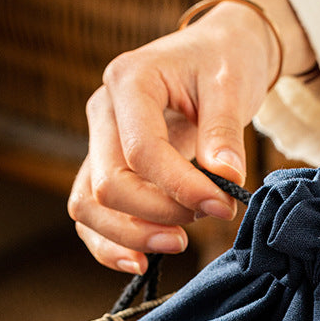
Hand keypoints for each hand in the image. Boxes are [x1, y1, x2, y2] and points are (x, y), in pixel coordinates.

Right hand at [68, 0, 314, 273]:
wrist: (215, 56)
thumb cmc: (223, 65)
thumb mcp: (231, 86)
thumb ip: (224, 132)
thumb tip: (225, 179)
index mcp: (130, 81)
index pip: (142, 152)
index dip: (182, 188)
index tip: (224, 205)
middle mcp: (103, 112)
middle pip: (109, 184)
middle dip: (160, 214)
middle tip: (208, 216)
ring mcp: (98, 143)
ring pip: (88, 206)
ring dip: (132, 236)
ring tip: (179, 243)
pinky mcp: (105, 169)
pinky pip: (90, 215)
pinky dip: (110, 244)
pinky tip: (141, 263)